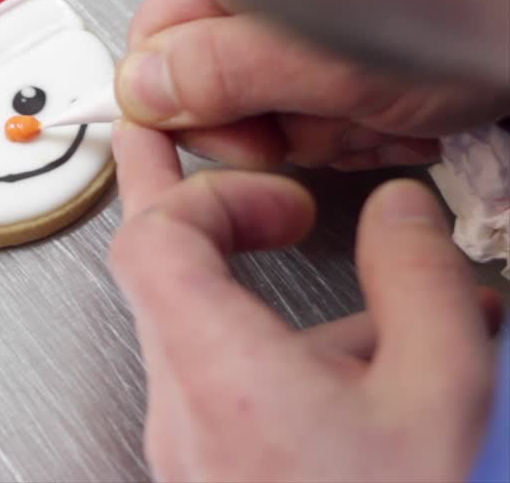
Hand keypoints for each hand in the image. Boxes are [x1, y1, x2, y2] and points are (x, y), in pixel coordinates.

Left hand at [110, 122, 500, 481]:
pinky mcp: (206, 468)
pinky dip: (281, 348)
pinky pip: (226, 381)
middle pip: (158, 269)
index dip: (209, 188)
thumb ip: (419, 286)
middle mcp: (181, 405)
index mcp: (217, 371)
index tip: (279, 191)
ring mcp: (186, 442)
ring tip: (354, 274)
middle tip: (183, 139)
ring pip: (200, 328)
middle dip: (190, 198)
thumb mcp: (434, 397)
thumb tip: (401, 211)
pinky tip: (365, 360)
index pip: (154, 236)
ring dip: (262, 284)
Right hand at [115, 0, 509, 169]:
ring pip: (270, 119)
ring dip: (331, 136)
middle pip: (212, 94)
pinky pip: (319, 122)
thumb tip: (140, 88)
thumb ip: (224, 72)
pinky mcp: (346, 67)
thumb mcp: (334, 60)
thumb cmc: (477, 16)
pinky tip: (403, 118)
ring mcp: (306, 34)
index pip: (152, 48)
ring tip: (384, 113)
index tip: (233, 139)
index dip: (181, 107)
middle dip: (276, 130)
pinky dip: (363, 134)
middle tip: (328, 119)